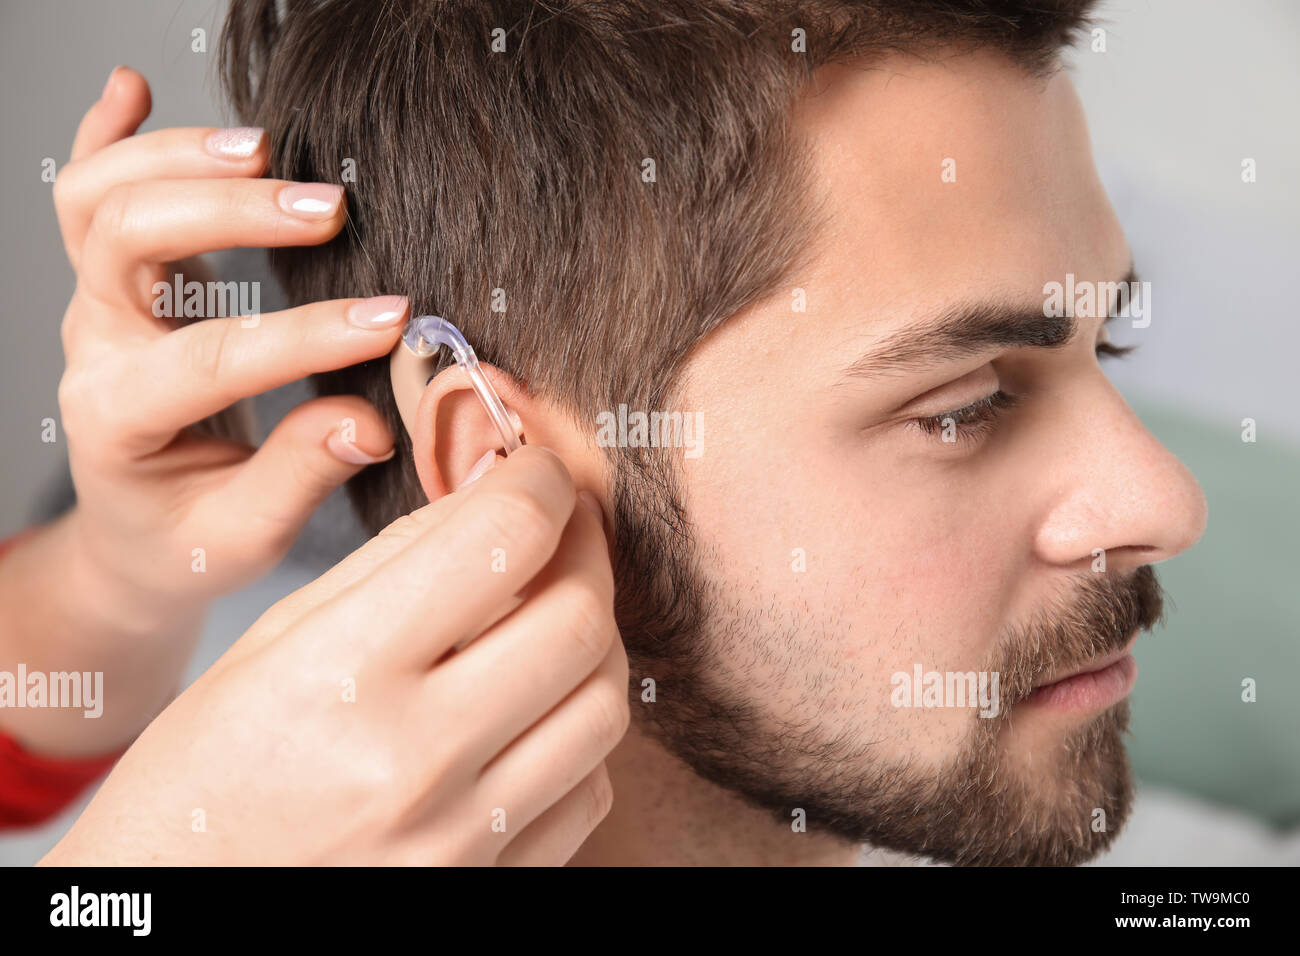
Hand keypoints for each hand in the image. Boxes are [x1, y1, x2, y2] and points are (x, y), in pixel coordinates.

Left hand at [0, 66, 404, 755]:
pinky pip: (88, 190)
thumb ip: (298, 476)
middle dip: (232, 214)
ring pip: (100, 197)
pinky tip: (133, 87)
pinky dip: (110, 133)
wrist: (136, 536)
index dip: (303, 336)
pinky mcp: (118, 281)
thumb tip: (367, 420)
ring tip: (266, 148)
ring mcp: (100, 304)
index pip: (209, 359)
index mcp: (120, 418)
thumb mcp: (243, 537)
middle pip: (129, 239)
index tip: (387, 322)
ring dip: (180, 158)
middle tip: (329, 209)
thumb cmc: (188, 540)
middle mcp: (96, 346)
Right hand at [43, 447, 628, 865]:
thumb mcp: (273, 639)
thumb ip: (393, 560)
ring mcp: (460, 837)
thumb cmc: (209, 768)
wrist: (182, 899)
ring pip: (603, 705)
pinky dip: (576, 731)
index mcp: (343, 673)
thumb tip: (492, 493)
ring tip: (551, 615)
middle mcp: (413, 759)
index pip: (502, 540)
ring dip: (594, 640)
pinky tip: (533, 707)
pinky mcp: (491, 886)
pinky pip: (590, 788)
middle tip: (565, 530)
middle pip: (578, 620)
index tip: (539, 471)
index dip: (540, 481)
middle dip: (586, 550)